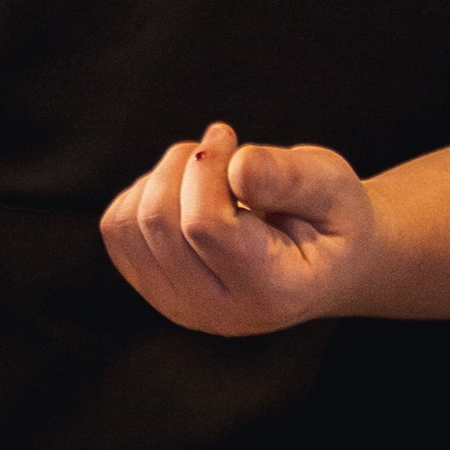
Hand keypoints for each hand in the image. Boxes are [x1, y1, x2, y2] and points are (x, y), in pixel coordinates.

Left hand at [101, 121, 374, 337]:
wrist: (324, 259)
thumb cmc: (331, 217)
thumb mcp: (332, 186)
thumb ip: (289, 177)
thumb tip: (237, 165)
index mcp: (272, 292)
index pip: (205, 225)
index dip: (206, 165)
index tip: (229, 136)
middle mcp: (219, 313)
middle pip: (159, 223)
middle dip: (183, 163)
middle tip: (220, 145)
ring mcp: (182, 308)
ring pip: (130, 226)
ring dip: (161, 177)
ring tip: (205, 170)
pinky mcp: (156, 291)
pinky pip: (117, 231)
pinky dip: (141, 195)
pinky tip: (185, 192)